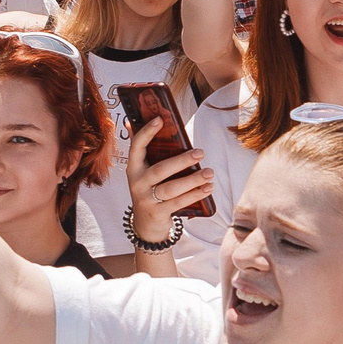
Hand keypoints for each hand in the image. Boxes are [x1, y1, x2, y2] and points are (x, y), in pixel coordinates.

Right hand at [124, 115, 212, 250]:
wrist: (145, 224)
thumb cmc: (149, 190)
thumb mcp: (143, 171)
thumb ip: (142, 149)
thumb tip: (133, 122)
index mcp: (134, 168)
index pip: (136, 147)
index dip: (147, 133)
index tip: (159, 119)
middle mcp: (137, 183)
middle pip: (160, 170)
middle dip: (182, 160)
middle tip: (201, 152)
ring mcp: (146, 199)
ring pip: (171, 188)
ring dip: (193, 180)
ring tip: (210, 172)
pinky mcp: (157, 213)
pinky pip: (178, 202)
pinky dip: (195, 195)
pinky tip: (208, 188)